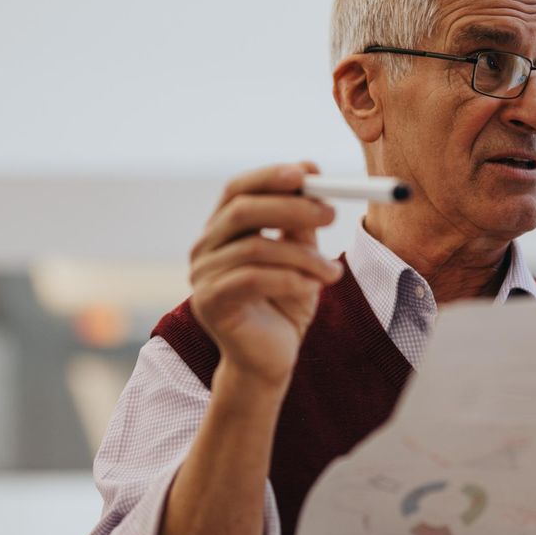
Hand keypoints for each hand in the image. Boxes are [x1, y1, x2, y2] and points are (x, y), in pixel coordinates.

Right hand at [188, 162, 344, 387]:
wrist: (268, 362)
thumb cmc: (284, 306)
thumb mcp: (299, 258)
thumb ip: (300, 223)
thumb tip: (311, 174)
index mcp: (222, 230)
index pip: (238, 189)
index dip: (271, 176)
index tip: (311, 172)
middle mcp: (204, 248)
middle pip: (242, 210)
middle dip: (291, 207)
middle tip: (332, 214)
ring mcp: (202, 275)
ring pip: (256, 248)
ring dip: (303, 256)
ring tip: (332, 273)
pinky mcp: (209, 303)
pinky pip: (253, 279)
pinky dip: (290, 278)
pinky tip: (312, 288)